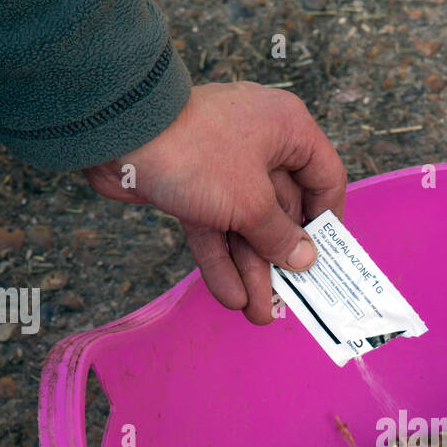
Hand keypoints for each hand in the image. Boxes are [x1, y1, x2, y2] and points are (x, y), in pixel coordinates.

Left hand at [83, 81, 346, 323]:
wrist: (118, 134)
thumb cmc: (199, 155)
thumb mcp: (250, 202)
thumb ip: (280, 237)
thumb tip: (306, 259)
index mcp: (288, 132)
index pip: (324, 178)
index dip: (327, 221)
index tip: (326, 259)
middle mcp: (262, 146)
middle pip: (282, 211)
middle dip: (279, 261)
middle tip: (286, 303)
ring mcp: (225, 167)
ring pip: (246, 224)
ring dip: (251, 269)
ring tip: (257, 314)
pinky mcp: (193, 185)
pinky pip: (216, 226)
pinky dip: (221, 259)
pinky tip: (230, 296)